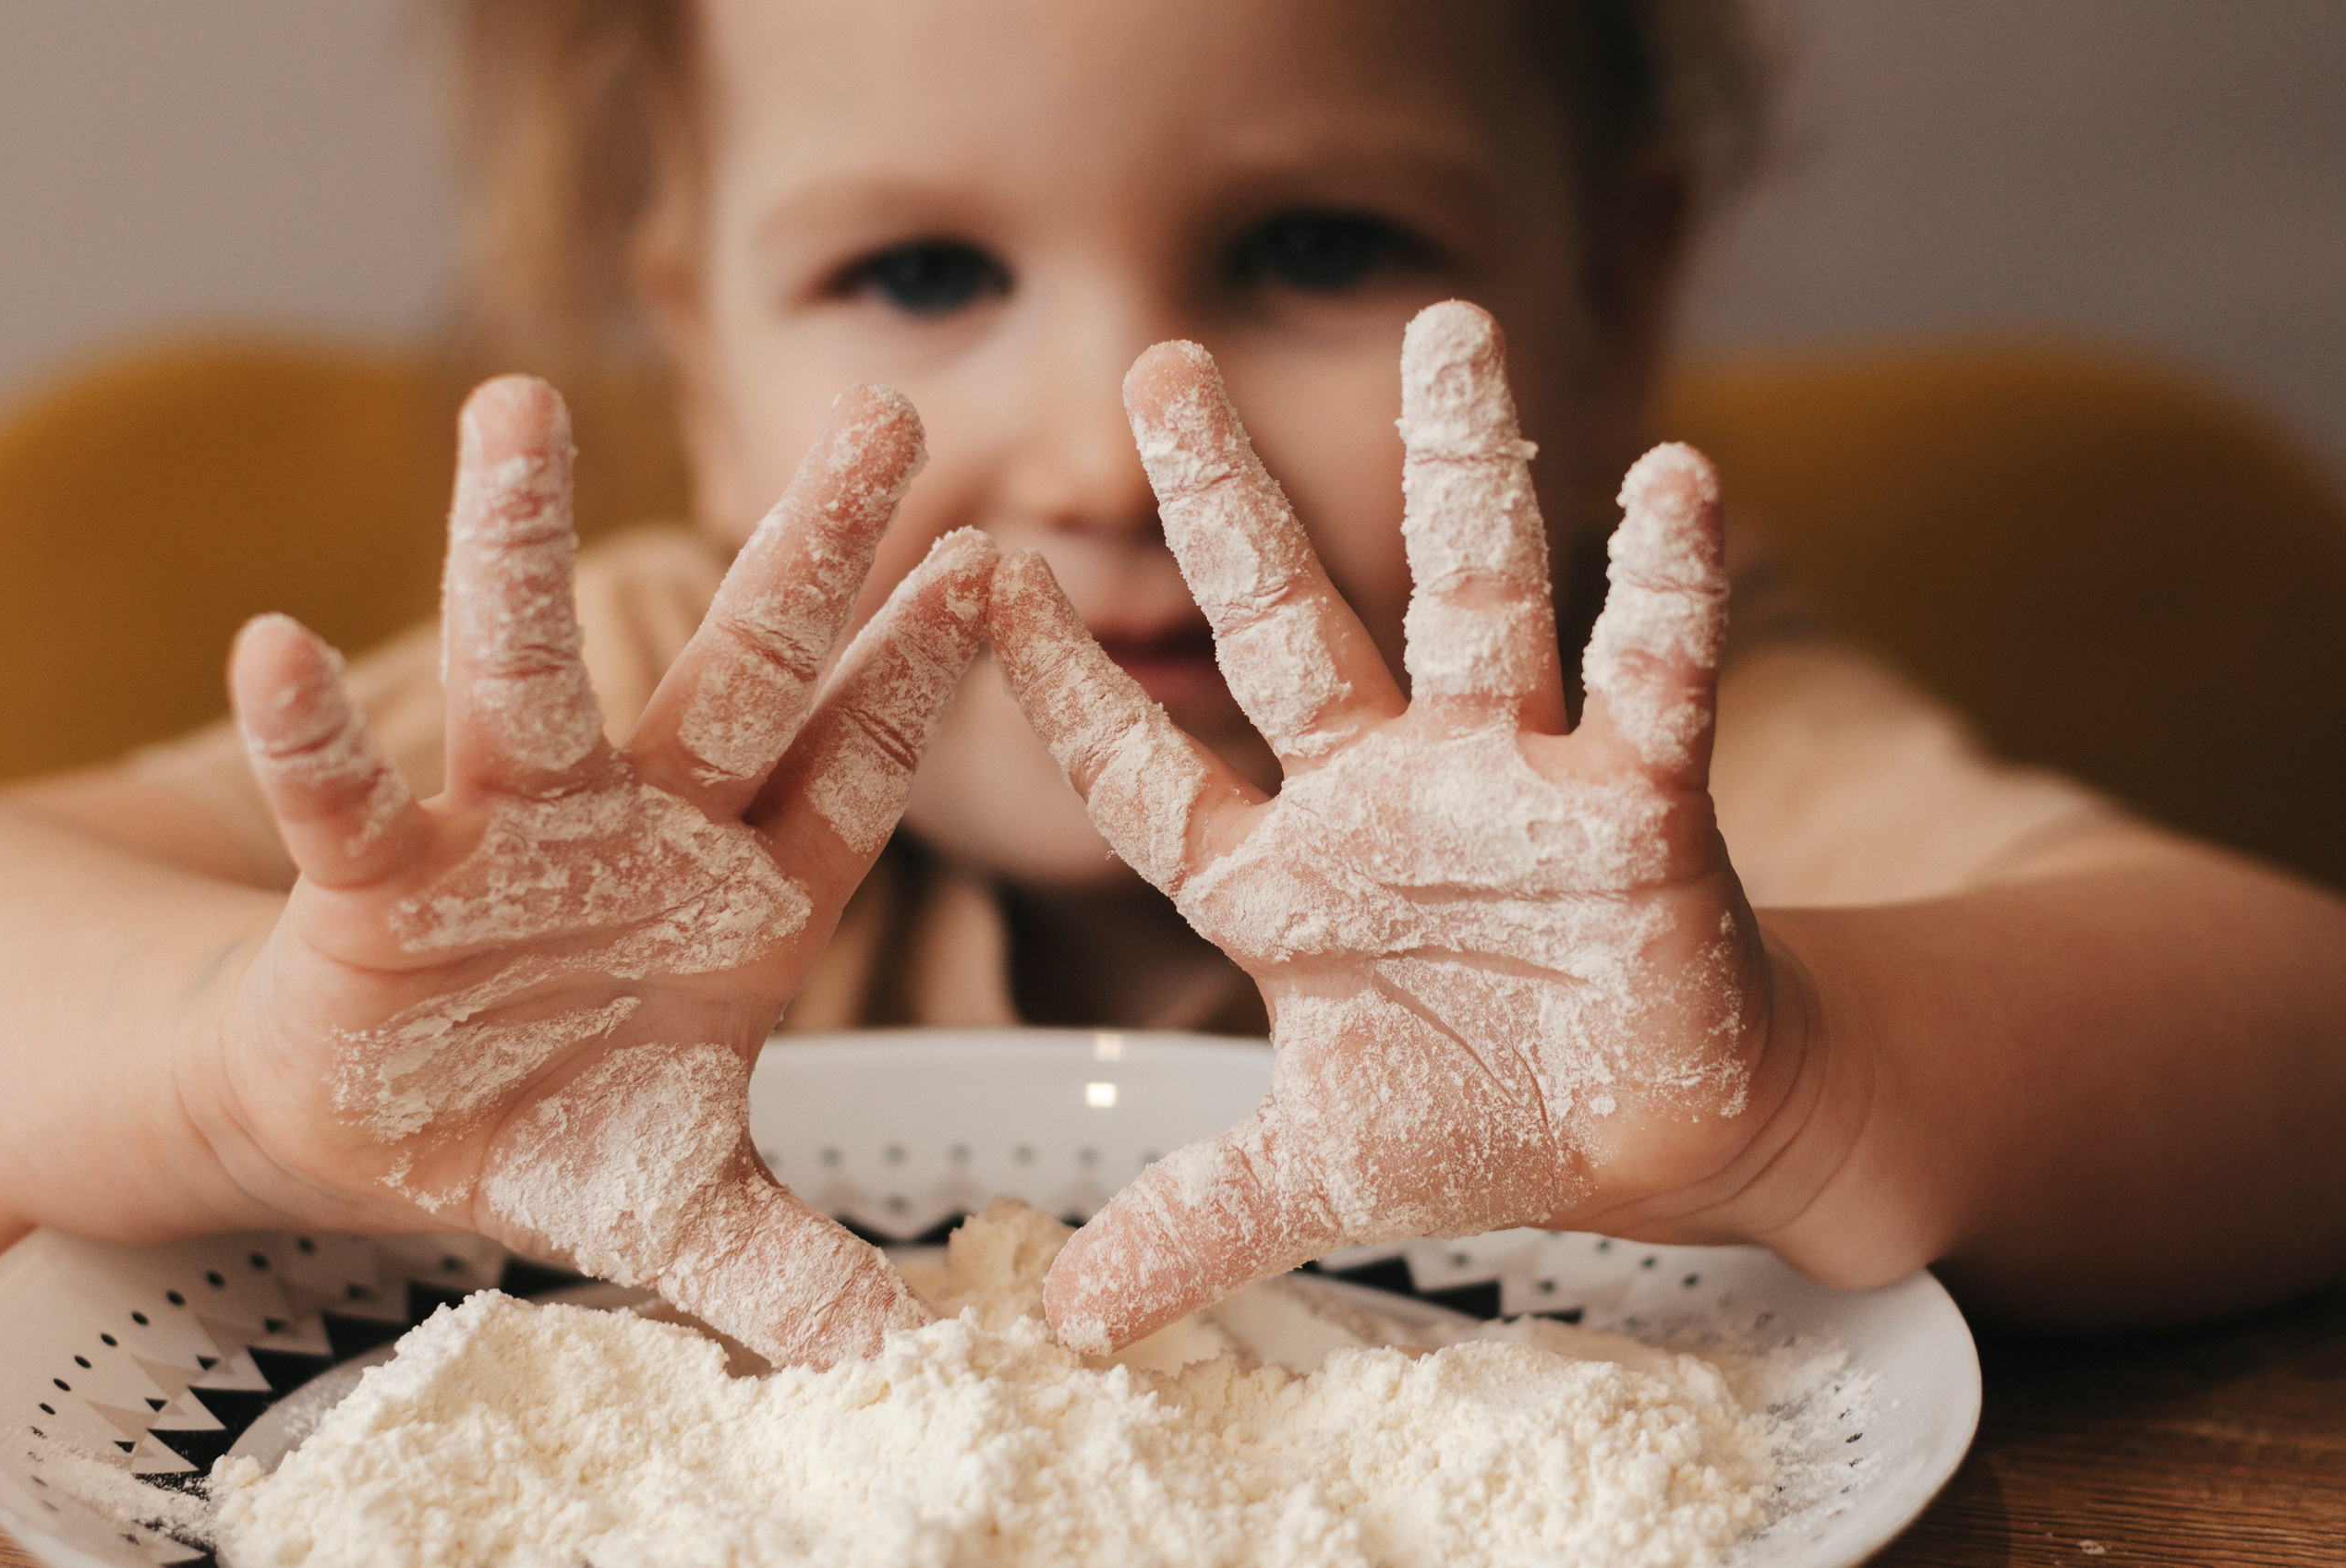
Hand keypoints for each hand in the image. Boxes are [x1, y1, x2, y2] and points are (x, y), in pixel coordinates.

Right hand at [197, 376, 991, 1366]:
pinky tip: (278, 644)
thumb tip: (919, 1377)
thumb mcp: (690, 1212)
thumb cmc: (558, 1124)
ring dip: (518, 553)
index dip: (924, 680)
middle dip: (807, 555)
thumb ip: (800, 1277)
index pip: (855, 769)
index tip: (1000, 570)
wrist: (390, 1128)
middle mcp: (642, 833)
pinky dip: (315, 738)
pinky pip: (343, 800)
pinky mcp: (375, 881)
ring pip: (523, 685)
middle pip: (738, 677)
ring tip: (518, 413)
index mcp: (748, 895)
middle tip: (883, 414)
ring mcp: (507, 839)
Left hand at [990, 302, 1787, 1351]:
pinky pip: (1654, 681)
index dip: (1068, 691)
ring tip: (1452, 333)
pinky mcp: (1639, 809)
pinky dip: (1670, 592)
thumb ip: (1199, 1217)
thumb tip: (1069, 1322)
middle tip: (1160, 366)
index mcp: (1284, 879)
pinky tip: (1677, 480)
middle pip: (1294, 627)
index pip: (1152, 769)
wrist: (1663, 1132)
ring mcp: (1513, 787)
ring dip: (1466, 471)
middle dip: (1230, 501)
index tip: (977, 581)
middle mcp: (1386, 799)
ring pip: (1483, 602)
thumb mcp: (1322, 1171)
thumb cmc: (1488, 1118)